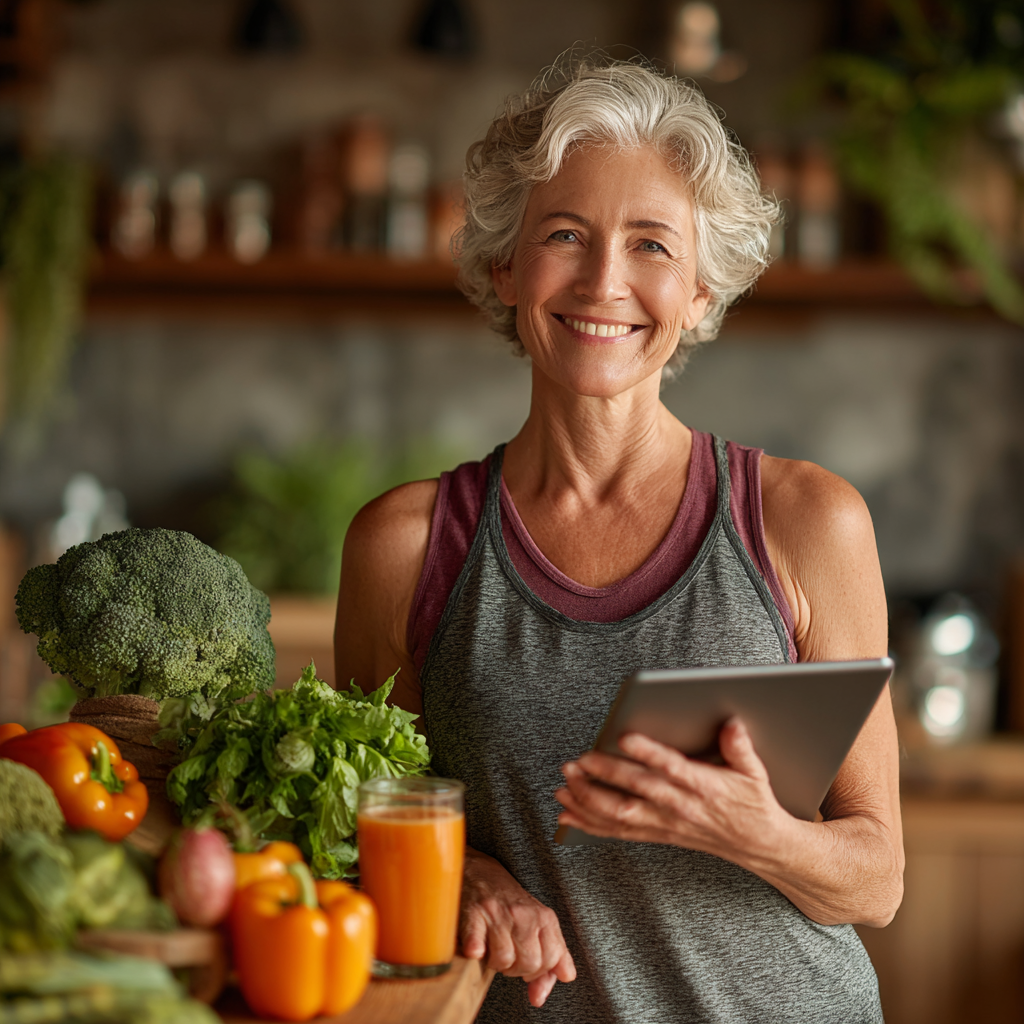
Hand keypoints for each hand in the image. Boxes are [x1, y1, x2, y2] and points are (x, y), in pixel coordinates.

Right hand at [460, 848, 575, 1006]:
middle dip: (516, 970)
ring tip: (491, 950)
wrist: (480, 873)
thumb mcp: (538, 927)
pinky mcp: (473, 914)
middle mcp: (524, 913)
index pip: (552, 959)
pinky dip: (475, 952)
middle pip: (530, 963)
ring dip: (494, 963)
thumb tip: (540, 996)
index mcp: (544, 917)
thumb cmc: (509, 906)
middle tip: (507, 956)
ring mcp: (498, 913)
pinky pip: (477, 947)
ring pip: (504, 960)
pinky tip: (475, 948)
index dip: (538, 971)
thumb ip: (550, 961)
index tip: (526, 965)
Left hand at [554, 719, 790, 866]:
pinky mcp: (658, 834)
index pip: (671, 767)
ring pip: (621, 815)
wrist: (760, 846)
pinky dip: (590, 824)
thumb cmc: (754, 803)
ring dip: (589, 800)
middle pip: (638, 790)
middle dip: (605, 775)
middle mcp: (681, 807)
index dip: (648, 753)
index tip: (624, 736)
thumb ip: (740, 747)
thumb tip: (731, 723)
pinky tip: (566, 815)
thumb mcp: (756, 772)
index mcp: (704, 786)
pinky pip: (619, 832)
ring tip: (563, 785)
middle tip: (577, 761)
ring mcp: (667, 824)